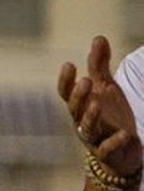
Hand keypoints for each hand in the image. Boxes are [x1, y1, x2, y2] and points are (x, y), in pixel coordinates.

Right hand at [59, 37, 143, 177]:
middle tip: (87, 81)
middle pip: (74, 108)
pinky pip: (107, 149)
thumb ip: (99, 65)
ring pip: (86, 128)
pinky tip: (125, 134)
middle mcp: (82, 121)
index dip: (66, 80)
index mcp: (80, 105)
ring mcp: (94, 138)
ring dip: (91, 116)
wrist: (121, 150)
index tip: (70, 65)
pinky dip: (114, 142)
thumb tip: (98, 37)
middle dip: (79, 96)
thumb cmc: (110, 115)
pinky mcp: (107, 153)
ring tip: (98, 104)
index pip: (66, 92)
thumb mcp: (106, 88)